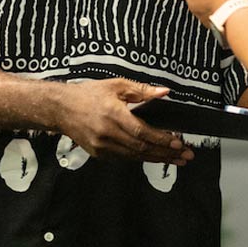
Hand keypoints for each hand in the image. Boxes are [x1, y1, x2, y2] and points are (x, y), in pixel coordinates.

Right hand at [55, 79, 193, 163]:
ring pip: (135, 156)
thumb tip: (164, 93)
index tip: (179, 143)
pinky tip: (154, 157)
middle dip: (166, 153)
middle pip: (142, 147)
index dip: (162, 139)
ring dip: (157, 159)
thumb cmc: (89, 94)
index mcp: (113, 115)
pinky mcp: (98, 154)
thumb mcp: (116, 86)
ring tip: (176, 160)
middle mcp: (108, 134)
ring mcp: (102, 147)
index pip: (143, 132)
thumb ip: (141, 90)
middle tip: (186, 156)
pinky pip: (124, 158)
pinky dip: (140, 157)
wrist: (61, 108)